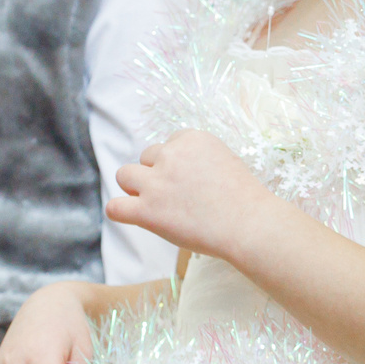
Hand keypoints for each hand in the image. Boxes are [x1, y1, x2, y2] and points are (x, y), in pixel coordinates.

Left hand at [106, 130, 274, 260]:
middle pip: (146, 157)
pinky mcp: (147, 211)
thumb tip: (179, 172)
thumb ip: (197, 159)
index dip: (175, 163)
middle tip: (175, 196)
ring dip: (135, 187)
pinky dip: (120, 211)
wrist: (249, 225)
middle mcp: (170, 155)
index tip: (189, 181)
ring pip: (124, 175)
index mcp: (191, 139)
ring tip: (153, 204)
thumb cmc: (245, 200)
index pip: (169, 144)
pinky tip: (133, 216)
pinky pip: (115, 207)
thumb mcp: (225, 160)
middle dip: (155, 174)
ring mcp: (156, 183)